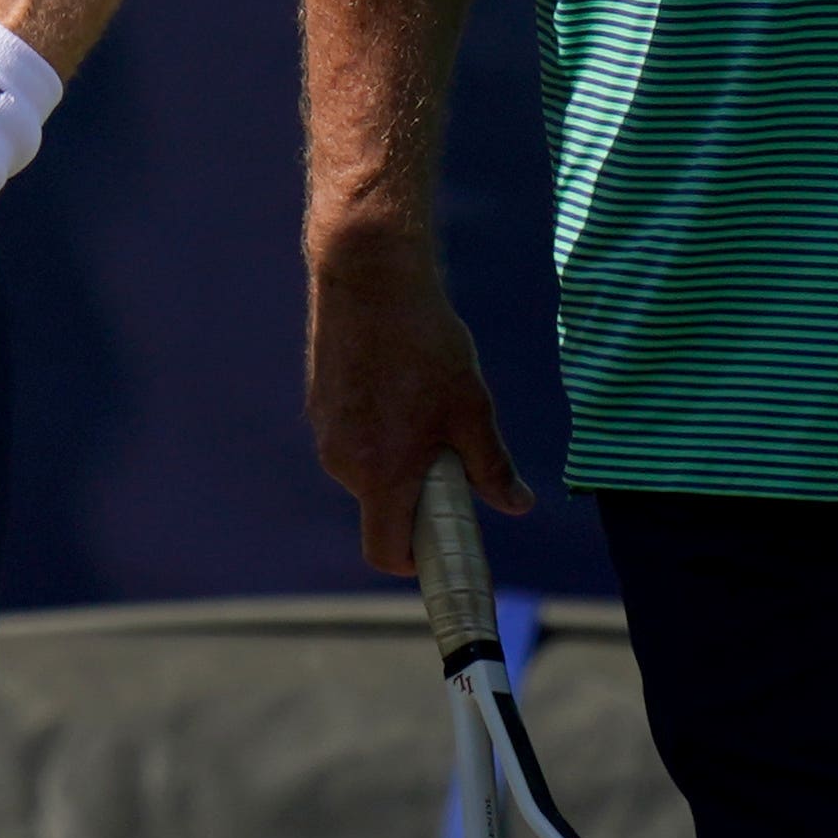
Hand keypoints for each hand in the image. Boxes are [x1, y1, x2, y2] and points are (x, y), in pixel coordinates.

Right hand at [308, 235, 529, 575]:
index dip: (415, 561)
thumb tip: (516, 504)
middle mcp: (343, 462)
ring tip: (428, 399)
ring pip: (370, 466)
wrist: (368, 275)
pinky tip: (402, 378)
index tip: (441, 549)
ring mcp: (326, 431)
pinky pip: (354, 434)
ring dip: (399, 454)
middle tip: (452, 449)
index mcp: (381, 475)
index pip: (386, 552)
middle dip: (417, 492)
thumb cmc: (425, 344)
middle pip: (383, 505)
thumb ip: (491, 466)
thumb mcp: (472, 408)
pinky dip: (380, 425)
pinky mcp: (320, 402)